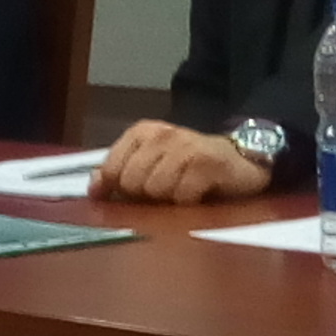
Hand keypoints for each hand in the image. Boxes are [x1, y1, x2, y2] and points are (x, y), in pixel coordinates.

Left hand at [95, 119, 274, 204]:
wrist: (242, 159)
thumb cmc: (190, 166)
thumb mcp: (152, 162)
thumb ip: (121, 171)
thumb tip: (93, 189)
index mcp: (142, 132)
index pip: (110, 168)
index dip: (112, 188)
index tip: (120, 197)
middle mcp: (162, 135)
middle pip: (131, 182)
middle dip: (145, 195)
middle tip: (164, 192)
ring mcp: (185, 147)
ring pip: (156, 190)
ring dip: (169, 199)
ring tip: (183, 191)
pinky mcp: (207, 163)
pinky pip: (182, 196)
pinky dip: (189, 203)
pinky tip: (199, 194)